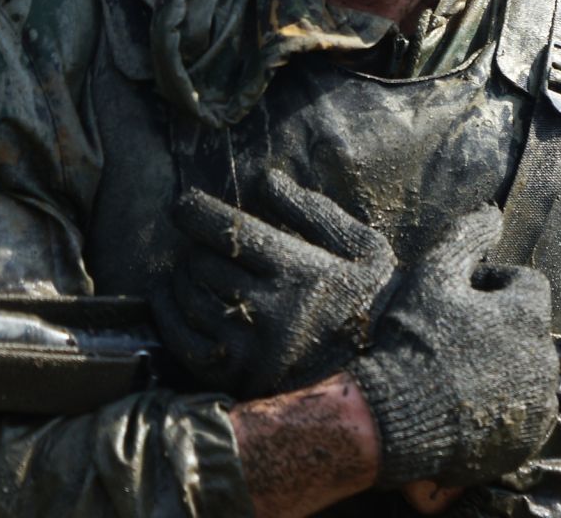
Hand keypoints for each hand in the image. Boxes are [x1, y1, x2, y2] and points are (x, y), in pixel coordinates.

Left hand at [153, 172, 397, 397]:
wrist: (391, 376)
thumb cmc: (374, 300)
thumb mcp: (361, 246)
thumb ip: (311, 211)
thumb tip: (265, 181)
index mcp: (300, 272)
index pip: (230, 231)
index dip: (196, 212)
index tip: (184, 204)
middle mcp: (271, 311)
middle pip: (204, 264)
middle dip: (196, 246)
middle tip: (203, 243)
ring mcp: (252, 350)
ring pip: (191, 300)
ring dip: (183, 278)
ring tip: (192, 267)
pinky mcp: (240, 380)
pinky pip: (185, 344)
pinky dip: (169, 316)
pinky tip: (172, 299)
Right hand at [350, 206, 558, 487]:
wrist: (395, 417)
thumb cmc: (414, 339)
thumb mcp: (434, 275)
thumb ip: (466, 237)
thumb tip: (493, 212)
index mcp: (527, 314)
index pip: (527, 284)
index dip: (493, 284)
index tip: (461, 298)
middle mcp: (544, 358)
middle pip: (528, 329)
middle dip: (500, 327)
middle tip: (456, 336)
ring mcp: (539, 403)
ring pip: (528, 371)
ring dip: (504, 366)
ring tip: (460, 373)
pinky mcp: (528, 440)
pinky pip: (525, 413)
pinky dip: (506, 406)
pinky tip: (469, 404)